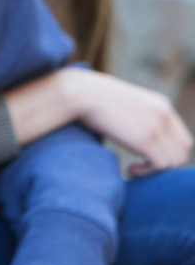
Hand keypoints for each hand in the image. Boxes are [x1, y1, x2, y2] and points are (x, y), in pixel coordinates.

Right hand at [66, 68, 193, 173]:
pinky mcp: (145, 140)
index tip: (149, 157)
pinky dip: (146, 173)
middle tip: (142, 165)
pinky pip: (160, 166)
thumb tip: (141, 133)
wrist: (79, 92)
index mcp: (162, 105)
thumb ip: (142, 115)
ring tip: (133, 168)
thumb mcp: (127, 101)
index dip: (169, 152)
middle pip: (181, 152)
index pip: (183, 139)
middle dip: (164, 163)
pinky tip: (129, 169)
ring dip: (155, 170)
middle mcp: (164, 115)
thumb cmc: (94, 96)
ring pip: (173, 162)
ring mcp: (156, 127)